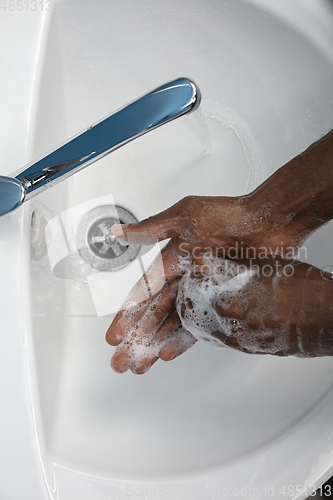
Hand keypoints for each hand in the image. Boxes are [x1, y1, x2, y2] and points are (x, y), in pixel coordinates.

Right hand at [105, 195, 301, 373]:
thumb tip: (119, 233)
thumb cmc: (231, 213)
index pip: (144, 292)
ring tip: (139, 365)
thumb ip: (152, 228)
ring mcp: (203, 290)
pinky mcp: (222, 300)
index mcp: (172, 259)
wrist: (270, 222)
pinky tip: (168, 352)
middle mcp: (185, 277)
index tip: (114, 335)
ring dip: (155, 344)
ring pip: (174, 322)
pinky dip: (184, 339)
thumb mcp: (186, 216)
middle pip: (154, 313)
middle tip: (121, 360)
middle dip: (136, 338)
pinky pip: (200, 323)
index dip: (128, 314)